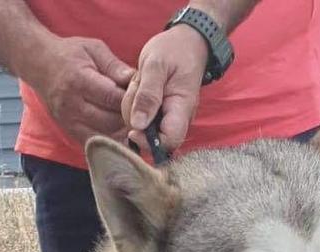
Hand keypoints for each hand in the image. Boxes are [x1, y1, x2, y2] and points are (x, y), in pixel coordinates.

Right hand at [27, 36, 134, 147]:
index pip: (111, 97)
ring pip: (104, 135)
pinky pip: (95, 143)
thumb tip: (136, 80)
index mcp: (79, 81)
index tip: (141, 97)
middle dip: (128, 117)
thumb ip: (115, 66)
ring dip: (121, 130)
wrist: (40, 65)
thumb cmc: (69, 54)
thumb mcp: (93, 49)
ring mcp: (69, 122)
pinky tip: (117, 131)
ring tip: (129, 119)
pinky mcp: (69, 132)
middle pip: (110, 120)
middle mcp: (72, 105)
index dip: (130, 100)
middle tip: (138, 111)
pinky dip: (109, 140)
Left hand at [121, 26, 209, 152]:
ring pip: (143, 129)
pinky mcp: (159, 115)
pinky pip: (141, 120)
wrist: (186, 41)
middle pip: (152, 139)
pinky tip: (140, 89)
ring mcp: (168, 118)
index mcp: (182, 109)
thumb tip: (138, 125)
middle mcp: (178, 120)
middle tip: (137, 88)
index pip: (169, 142)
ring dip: (133, 108)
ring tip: (140, 83)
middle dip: (136, 120)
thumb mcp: (156, 65)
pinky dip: (135, 107)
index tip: (133, 128)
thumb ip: (147, 94)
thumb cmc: (174, 49)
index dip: (148, 142)